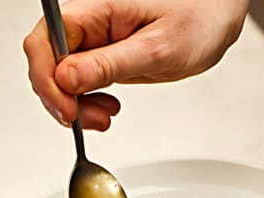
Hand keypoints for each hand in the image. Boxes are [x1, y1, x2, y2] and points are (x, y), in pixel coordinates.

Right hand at [24, 0, 249, 129]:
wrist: (217, 15)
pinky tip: (106, 110)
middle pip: (46, 62)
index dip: (47, 80)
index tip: (67, 110)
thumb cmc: (198, 17)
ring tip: (104, 117)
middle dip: (60, 98)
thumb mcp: (157, 48)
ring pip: (59, 77)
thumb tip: (65, 78)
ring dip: (74, 105)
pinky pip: (79, 82)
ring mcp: (94, 41)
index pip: (45, 42)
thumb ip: (110, 64)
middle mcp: (89, 23)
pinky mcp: (102, 56)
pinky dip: (86, 103)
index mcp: (95, 10)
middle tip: (87, 120)